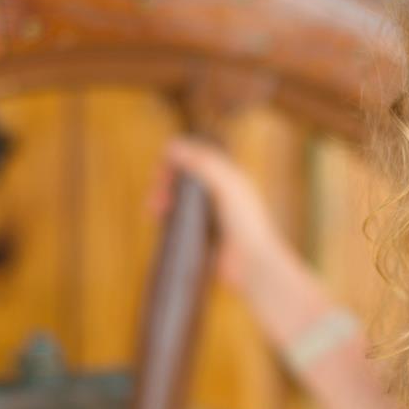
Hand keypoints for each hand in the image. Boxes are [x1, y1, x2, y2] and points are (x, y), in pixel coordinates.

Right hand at [148, 136, 292, 296]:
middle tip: (156, 198)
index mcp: (228, 178)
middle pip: (183, 180)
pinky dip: (168, 219)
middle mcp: (219, 195)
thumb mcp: (226, 184)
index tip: (161, 173)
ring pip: (179, 200)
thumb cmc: (246, 223)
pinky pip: (180, 222)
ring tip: (155, 210)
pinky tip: (161, 223)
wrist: (253, 263)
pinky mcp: (203, 236)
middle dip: (165, 183)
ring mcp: (210, 216)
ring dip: (163, 200)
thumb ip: (201, 163)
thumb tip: (172, 145)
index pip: (195, 160)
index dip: (175, 162)